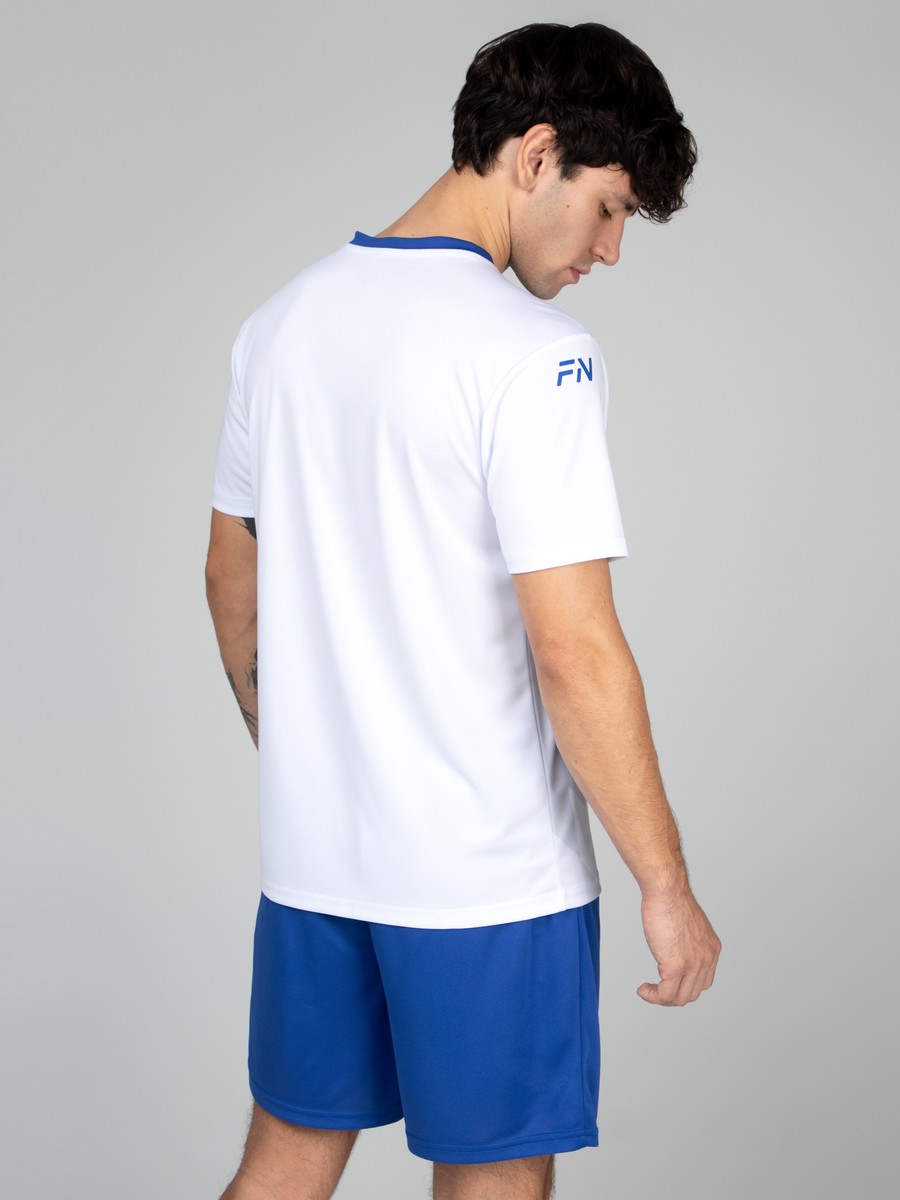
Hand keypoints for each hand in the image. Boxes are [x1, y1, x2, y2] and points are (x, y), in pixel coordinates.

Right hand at [637, 886, 720, 1005]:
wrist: (666, 891)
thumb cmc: (671, 900)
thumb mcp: (687, 925)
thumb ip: (686, 941)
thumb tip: (674, 950)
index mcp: (711, 949)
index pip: (704, 982)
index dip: (685, 986)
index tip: (668, 982)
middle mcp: (707, 959)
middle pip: (692, 993)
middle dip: (672, 995)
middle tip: (655, 989)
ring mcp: (693, 965)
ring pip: (679, 998)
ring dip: (661, 999)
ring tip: (648, 991)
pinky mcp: (675, 966)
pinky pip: (665, 994)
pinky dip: (653, 996)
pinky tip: (643, 990)